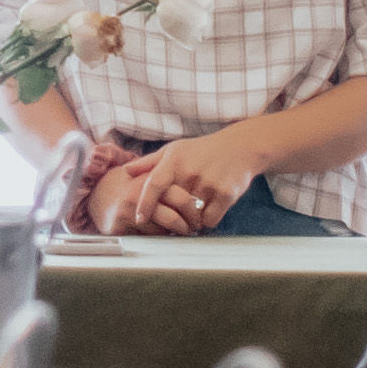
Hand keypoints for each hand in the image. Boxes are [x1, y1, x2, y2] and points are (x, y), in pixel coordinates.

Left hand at [91, 132, 262, 234]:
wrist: (241, 147)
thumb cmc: (202, 150)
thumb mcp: (175, 150)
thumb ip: (150, 163)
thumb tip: (125, 172)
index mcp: (175, 160)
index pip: (154, 185)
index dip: (145, 203)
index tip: (139, 219)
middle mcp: (190, 171)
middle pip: (174, 206)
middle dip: (173, 216)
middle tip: (175, 218)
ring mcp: (209, 182)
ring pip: (192, 216)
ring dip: (192, 220)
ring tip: (196, 210)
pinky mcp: (226, 193)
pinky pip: (210, 219)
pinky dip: (208, 220)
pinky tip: (211, 210)